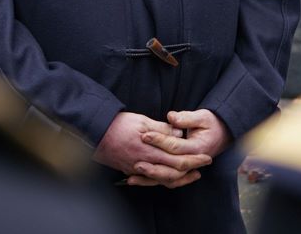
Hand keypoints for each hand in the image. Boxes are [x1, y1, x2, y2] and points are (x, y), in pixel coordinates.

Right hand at [94, 111, 211, 187]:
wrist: (94, 132)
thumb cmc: (118, 124)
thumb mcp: (142, 121)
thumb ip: (162, 130)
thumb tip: (179, 134)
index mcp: (150, 151)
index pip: (178, 160)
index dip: (194, 160)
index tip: (206, 157)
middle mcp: (145, 164)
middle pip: (173, 172)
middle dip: (191, 170)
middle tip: (204, 165)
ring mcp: (137, 169)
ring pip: (162, 179)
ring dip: (179, 178)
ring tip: (190, 174)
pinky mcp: (130, 170)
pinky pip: (150, 179)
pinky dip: (161, 180)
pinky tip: (167, 177)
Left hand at [124, 109, 231, 188]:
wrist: (222, 135)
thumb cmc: (211, 124)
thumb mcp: (203, 117)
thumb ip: (187, 118)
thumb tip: (172, 117)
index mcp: (197, 148)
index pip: (176, 147)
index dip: (160, 141)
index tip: (145, 135)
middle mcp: (192, 162)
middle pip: (171, 169)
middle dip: (152, 166)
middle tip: (136, 161)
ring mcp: (187, 170)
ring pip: (168, 179)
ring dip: (150, 179)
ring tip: (132, 176)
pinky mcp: (180, 172)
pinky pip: (166, 180)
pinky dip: (151, 181)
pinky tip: (135, 180)